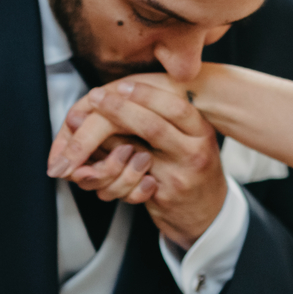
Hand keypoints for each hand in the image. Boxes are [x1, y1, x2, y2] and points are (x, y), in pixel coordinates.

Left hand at [49, 78, 226, 249]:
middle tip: (96, 96)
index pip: (176, 108)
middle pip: (153, 128)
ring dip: (107, 139)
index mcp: (201, 132)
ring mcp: (177, 178)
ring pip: (135, 156)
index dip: (147, 95)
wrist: (206, 208)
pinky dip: (108, 167)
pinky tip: (94, 157)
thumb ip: (164, 113)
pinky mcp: (161, 198)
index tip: (122, 85)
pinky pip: (128, 181)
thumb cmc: (192, 162)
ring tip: (86, 125)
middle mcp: (193, 154)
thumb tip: (121, 90)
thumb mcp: (190, 134)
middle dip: (119, 110)